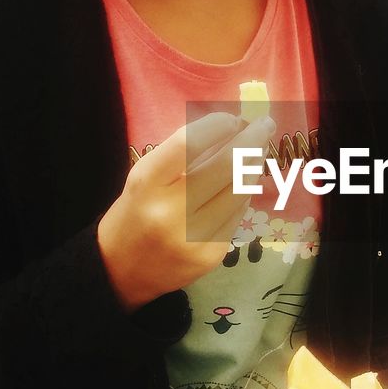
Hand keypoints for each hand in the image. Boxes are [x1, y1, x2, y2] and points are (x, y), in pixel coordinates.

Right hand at [97, 111, 274, 311]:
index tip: (234, 117)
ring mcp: (193, 237)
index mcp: (147, 183)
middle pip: (225, 167)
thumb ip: (184, 155)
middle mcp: (168, 211)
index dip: (217, 126)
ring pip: (240, 192)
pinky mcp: (210, 255)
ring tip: (257, 152)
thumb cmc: (137, 211)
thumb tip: (234, 127)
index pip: (188, 144)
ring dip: (253, 167)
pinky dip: (242, 197)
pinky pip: (237, 216)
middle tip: (265, 125)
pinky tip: (238, 189)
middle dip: (252, 140)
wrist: (122, 270)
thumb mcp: (147, 178)